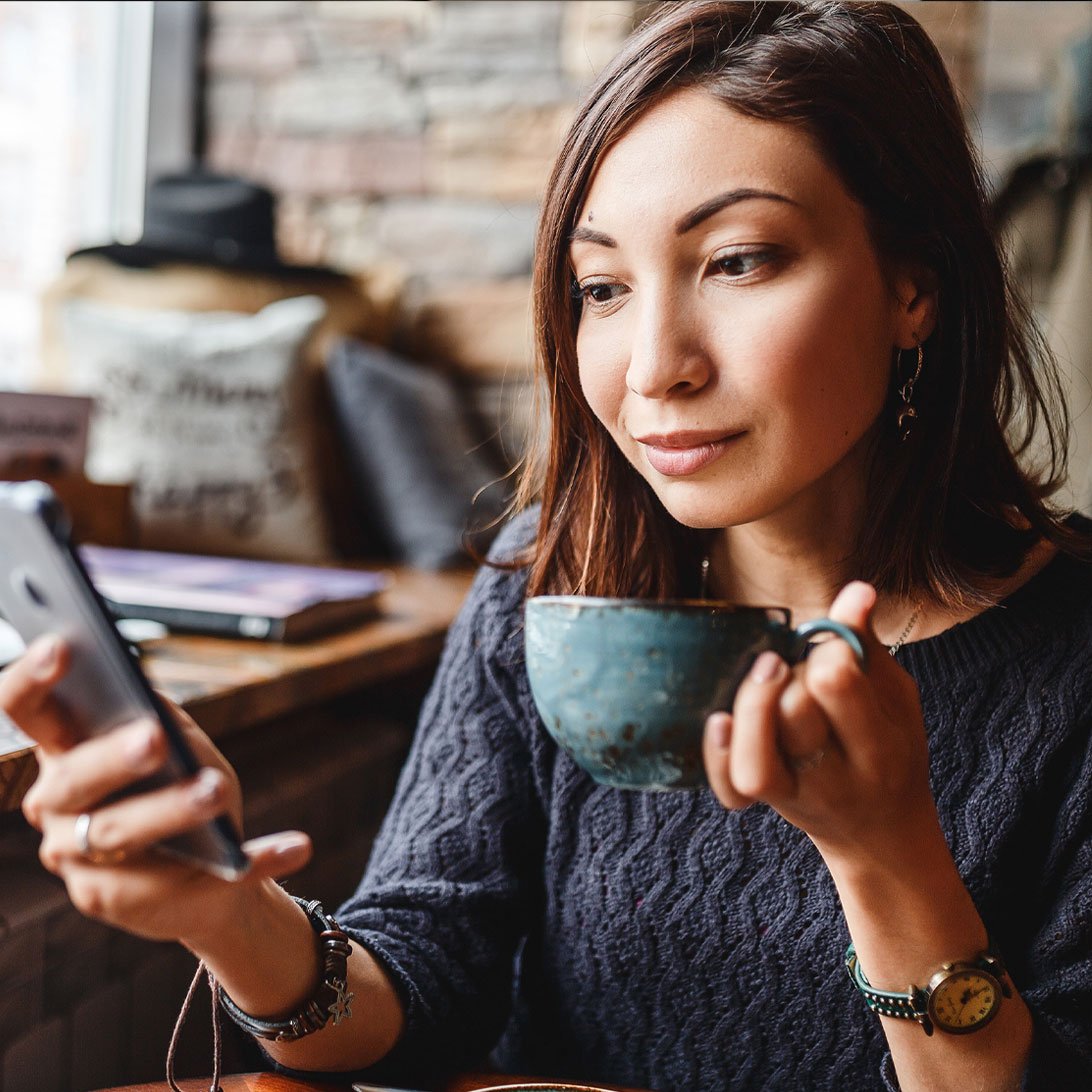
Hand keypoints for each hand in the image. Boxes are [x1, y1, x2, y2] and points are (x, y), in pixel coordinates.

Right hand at [4, 635, 312, 947]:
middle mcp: (55, 809)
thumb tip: (149, 699)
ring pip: (123, 833)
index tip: (61, 645)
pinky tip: (297, 848)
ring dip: (173, 809)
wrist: (208, 872)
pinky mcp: (124, 904)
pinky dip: (254, 860)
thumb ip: (160, 716)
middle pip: (76, 778)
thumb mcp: (180, 744)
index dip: (33, 679)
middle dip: (114, 756)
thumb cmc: (182, 786)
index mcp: (62, 754)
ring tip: (217, 790)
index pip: (27, 710)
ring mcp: (80, 863)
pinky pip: (193, 881)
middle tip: (153, 738)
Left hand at [701, 582, 937, 858]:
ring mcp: (796, 794)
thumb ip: (867, 646)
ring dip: (752, 706)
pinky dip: (718, 753)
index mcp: (880, 746)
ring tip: (764, 673)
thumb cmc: (890, 747)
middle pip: (795, 714)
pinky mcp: (764, 800)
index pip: (838, 685)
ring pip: (757, 760)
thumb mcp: (895, 697)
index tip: (830, 646)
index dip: (826, 650)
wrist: (880, 831)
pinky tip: (719, 717)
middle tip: (802, 668)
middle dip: (793, 674)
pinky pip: (731, 786)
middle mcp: (836, 778)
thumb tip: (856, 590)